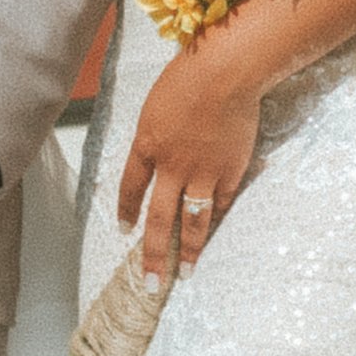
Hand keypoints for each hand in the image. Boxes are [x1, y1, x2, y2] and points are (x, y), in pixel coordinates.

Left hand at [115, 28, 263, 290]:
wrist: (226, 72)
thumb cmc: (188, 77)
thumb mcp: (156, 106)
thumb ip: (154, 137)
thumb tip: (155, 158)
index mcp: (147, 146)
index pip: (131, 189)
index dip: (127, 212)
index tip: (125, 232)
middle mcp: (171, 167)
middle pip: (157, 220)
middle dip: (152, 255)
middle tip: (150, 282)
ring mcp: (202, 173)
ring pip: (192, 223)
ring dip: (187, 252)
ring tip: (185, 273)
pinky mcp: (230, 172)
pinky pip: (220, 204)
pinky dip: (214, 220)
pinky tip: (211, 233)